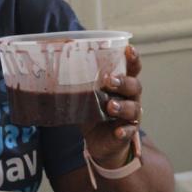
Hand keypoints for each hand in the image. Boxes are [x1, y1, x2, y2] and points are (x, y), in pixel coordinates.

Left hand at [81, 45, 142, 166]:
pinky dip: (124, 130)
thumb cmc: (96, 113)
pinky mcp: (128, 133)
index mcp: (122, 86)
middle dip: (123, 82)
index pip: (132, 69)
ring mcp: (130, 116)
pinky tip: (118, 131)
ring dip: (123, 106)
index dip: (133, 59)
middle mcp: (130, 98)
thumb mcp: (88, 97)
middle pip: (135, 86)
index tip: (129, 49)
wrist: (99, 142)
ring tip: (110, 106)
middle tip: (108, 81)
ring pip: (134, 108)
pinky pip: (129, 131)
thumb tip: (57, 69)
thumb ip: (81, 85)